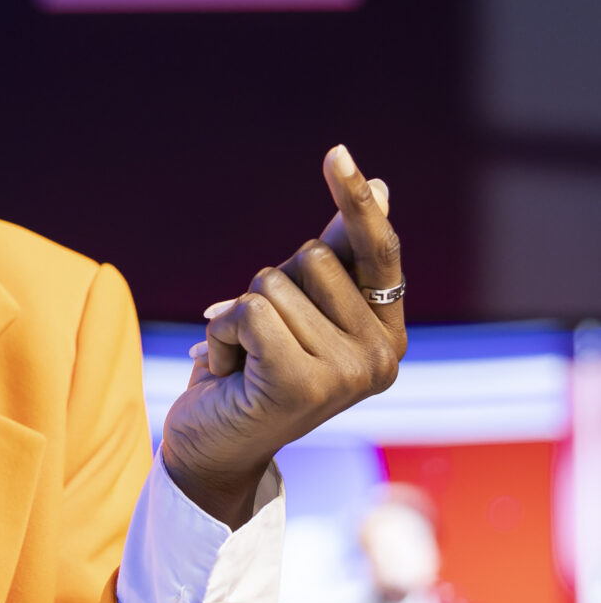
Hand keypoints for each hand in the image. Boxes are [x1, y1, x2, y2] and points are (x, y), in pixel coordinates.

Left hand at [160, 144, 405, 528]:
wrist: (212, 450)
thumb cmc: (254, 374)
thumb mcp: (298, 310)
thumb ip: (339, 257)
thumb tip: (383, 189)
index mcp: (389, 336)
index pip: (378, 250)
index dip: (356, 200)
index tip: (338, 152)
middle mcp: (381, 358)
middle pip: (310, 256)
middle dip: (269, 288)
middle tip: (262, 343)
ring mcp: (347, 374)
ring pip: (272, 284)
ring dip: (240, 316)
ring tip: (245, 362)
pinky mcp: (302, 382)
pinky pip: (248, 310)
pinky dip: (221, 332)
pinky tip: (227, 371)